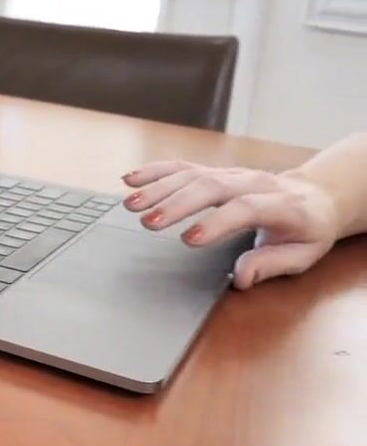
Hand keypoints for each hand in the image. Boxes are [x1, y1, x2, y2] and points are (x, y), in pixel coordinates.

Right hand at [122, 161, 341, 289]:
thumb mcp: (304, 254)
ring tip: (131, 204)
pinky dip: (155, 171)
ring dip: (158, 187)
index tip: (187, 240)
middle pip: (211, 186)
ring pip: (192, 174)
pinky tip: (131, 179)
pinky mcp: (215, 171)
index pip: (244, 208)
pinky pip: (183, 167)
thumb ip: (271, 265)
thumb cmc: (308, 229)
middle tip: (148, 222)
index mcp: (281, 205)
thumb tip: (240, 278)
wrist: (316, 195)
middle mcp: (253, 182)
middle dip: (176, 203)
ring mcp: (232, 174)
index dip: (215, 222)